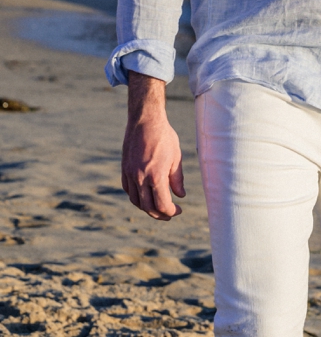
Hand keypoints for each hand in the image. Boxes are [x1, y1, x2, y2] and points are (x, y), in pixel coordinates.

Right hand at [122, 73, 185, 219]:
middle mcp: (140, 178)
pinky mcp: (124, 169)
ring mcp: (130, 174)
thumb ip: (177, 179)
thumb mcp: (176, 158)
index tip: (179, 210)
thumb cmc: (164, 137)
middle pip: (148, 207)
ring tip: (158, 207)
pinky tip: (145, 196)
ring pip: (136, 201)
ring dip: (147, 208)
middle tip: (170, 215)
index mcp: (156, 176)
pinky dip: (137, 197)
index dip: (171, 212)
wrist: (145, 121)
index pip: (162, 204)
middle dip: (160, 214)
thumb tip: (180, 195)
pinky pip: (128, 190)